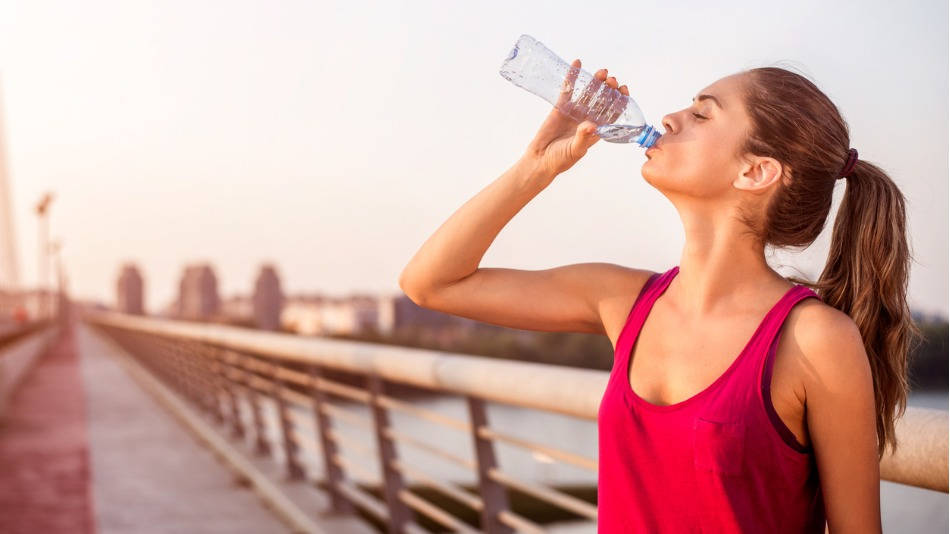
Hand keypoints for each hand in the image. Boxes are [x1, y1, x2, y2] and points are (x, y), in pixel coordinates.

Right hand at [521, 59, 629, 178]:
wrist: (540, 159)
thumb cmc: (561, 159)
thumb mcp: (575, 150)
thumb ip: (583, 137)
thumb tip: (592, 125)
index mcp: (596, 130)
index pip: (612, 113)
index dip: (619, 102)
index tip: (623, 91)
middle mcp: (588, 118)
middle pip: (602, 100)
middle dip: (609, 89)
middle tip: (612, 80)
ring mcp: (575, 111)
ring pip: (588, 93)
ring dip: (595, 82)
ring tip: (602, 72)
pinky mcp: (561, 107)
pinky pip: (568, 89)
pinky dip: (572, 77)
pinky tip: (577, 64)